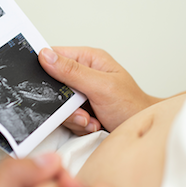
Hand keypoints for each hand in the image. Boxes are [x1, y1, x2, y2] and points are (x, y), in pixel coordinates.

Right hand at [39, 47, 161, 133]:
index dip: (45, 68)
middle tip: (81, 111)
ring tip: (91, 119)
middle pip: (53, 84)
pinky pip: (67, 117)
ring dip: (74, 117)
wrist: (141, 131)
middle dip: (65, 103)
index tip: (48, 85)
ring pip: (58, 104)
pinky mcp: (81, 109)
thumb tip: (45, 55)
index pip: (55, 55)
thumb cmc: (131, 106)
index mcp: (89, 59)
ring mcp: (82, 93)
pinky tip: (93, 124)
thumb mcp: (101, 87)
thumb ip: (73, 71)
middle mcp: (84, 73)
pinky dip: (78, 125)